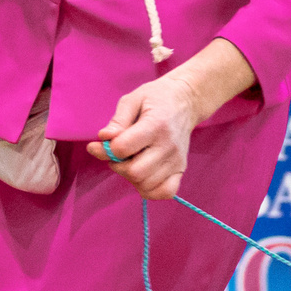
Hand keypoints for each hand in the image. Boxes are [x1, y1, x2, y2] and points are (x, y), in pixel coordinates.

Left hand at [90, 37, 257, 199]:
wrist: (187, 101)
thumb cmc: (156, 98)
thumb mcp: (133, 100)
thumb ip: (117, 120)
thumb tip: (103, 138)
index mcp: (156, 125)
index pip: (123, 148)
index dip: (106, 148)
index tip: (102, 142)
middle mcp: (169, 146)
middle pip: (135, 172)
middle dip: (118, 165)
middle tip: (118, 154)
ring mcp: (177, 160)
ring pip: (146, 185)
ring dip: (131, 177)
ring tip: (131, 162)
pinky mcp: (181, 169)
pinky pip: (165, 192)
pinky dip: (150, 189)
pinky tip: (144, 176)